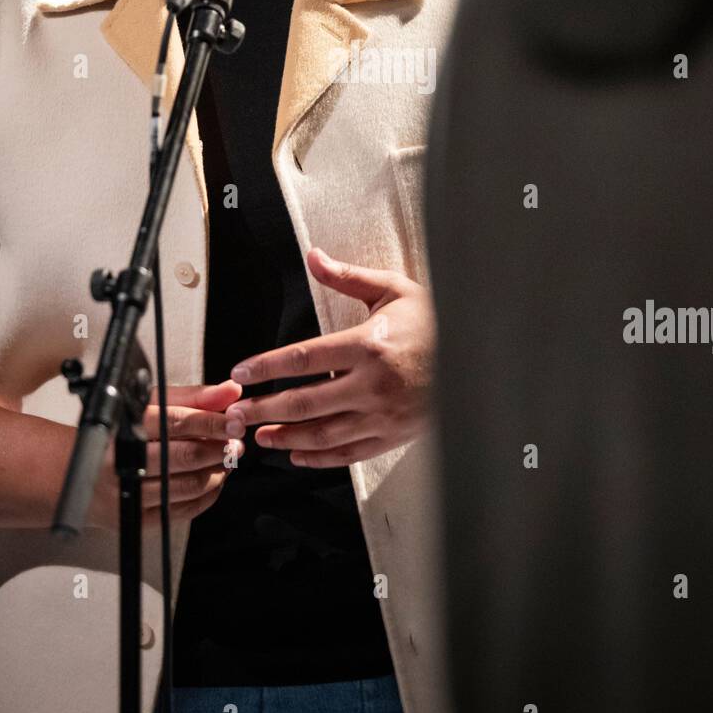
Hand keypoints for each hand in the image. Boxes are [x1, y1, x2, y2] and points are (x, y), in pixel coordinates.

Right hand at [87, 381, 244, 529]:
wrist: (72, 473)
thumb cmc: (117, 432)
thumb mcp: (149, 405)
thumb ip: (193, 397)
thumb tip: (231, 390)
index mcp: (127, 426)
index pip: (178, 422)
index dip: (212, 421)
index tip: (236, 420)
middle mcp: (124, 461)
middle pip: (186, 456)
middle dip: (219, 449)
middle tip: (236, 443)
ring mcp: (129, 493)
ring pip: (188, 486)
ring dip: (216, 472)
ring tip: (226, 459)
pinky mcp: (135, 519)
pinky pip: (182, 510)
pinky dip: (206, 496)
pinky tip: (213, 480)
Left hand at [224, 248, 435, 467]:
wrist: (478, 355)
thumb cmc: (433, 321)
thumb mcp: (393, 290)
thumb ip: (348, 276)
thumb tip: (313, 255)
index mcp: (369, 345)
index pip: (304, 358)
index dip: (267, 366)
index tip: (241, 372)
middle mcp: (373, 384)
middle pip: (305, 402)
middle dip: (264, 409)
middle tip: (235, 414)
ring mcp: (383, 415)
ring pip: (323, 433)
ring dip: (286, 437)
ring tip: (259, 436)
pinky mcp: (392, 435)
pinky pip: (349, 453)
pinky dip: (319, 457)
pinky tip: (296, 454)